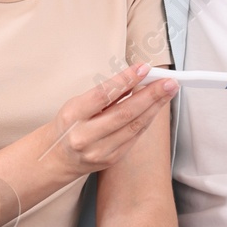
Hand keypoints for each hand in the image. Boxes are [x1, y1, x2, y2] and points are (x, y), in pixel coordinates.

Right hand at [43, 64, 176, 181]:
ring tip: (168, 92)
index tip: (144, 68)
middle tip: (168, 82)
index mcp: (73, 116)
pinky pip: (135, 137)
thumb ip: (106, 93)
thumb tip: (135, 76)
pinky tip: (156, 108)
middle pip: (124, 113)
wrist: (58, 157)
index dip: (126, 80)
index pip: (103, 95)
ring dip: (155, 107)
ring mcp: (100, 151)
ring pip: (134, 126)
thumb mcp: (78, 103)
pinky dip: (147, 120)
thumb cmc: (70, 124)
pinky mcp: (112, 159)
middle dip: (150, 95)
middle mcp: (85, 136)